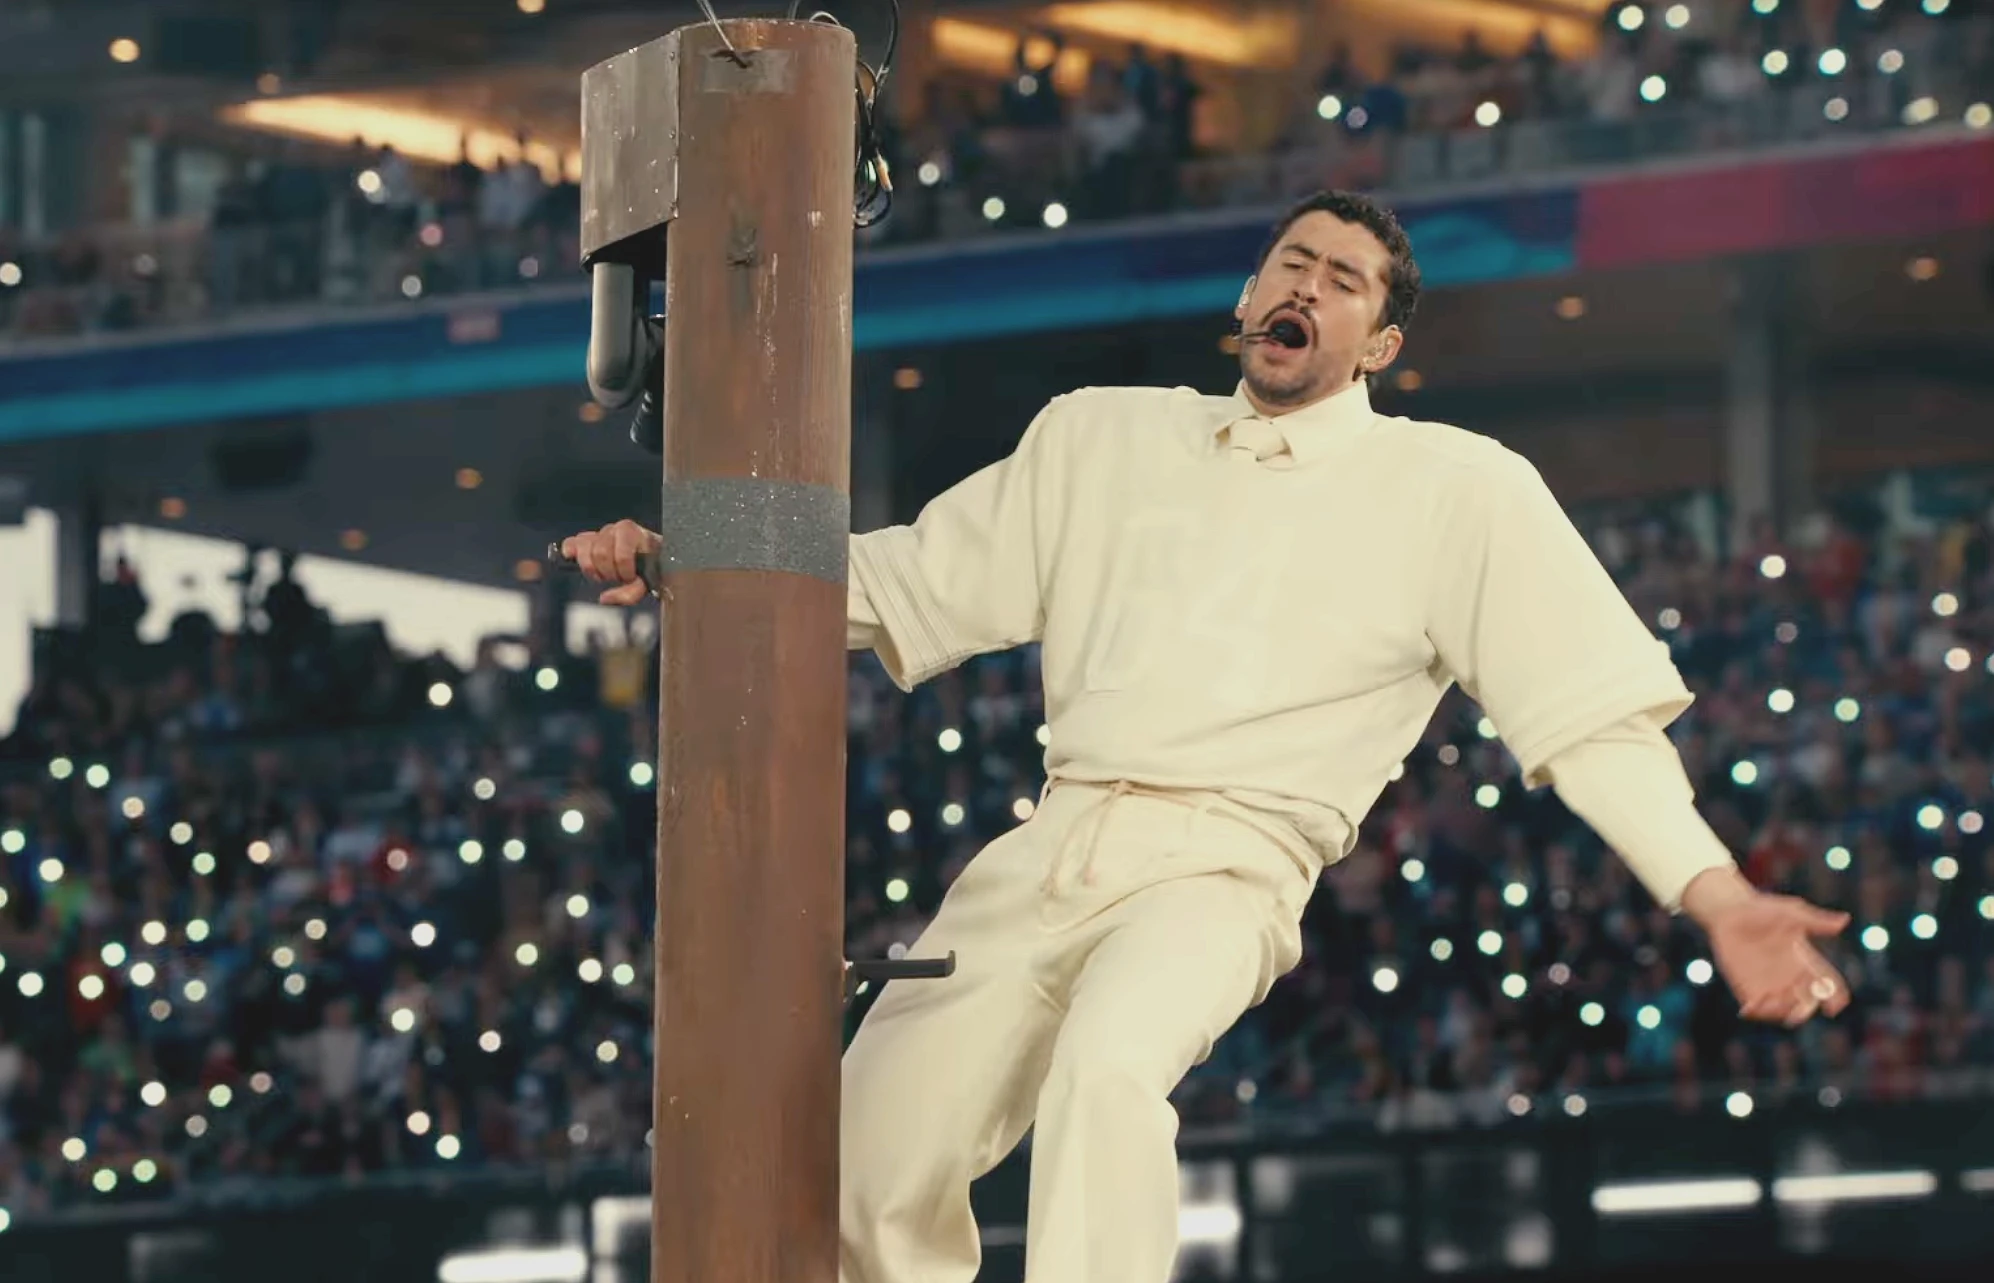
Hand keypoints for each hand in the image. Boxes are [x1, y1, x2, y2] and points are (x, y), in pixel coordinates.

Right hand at [559, 519, 660, 605]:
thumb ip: (632, 592)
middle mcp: (616, 529)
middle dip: (608, 572)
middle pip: (600, 553)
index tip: (632, 578)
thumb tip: (603, 598)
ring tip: (603, 574)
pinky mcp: (587, 539)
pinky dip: (570, 551)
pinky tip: (574, 559)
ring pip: (584, 548)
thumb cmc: (652, 567)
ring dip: (593, 568)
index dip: (624, 572)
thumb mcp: (650, 581)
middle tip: (617, 577)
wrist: (652, 556)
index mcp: (634, 533)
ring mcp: (600, 532)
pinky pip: (572, 542)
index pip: (621, 556)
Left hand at [1681, 867, 1850, 1026]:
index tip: (1836, 1005)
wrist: (1728, 911)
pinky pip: (1757, 1008)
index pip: (1828, 982)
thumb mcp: (1791, 913)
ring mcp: (1770, 983)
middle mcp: (1791, 975)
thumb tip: (1845, 920)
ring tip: (1773, 1004)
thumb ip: (1816, 921)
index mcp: (1805, 959)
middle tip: (1799, 1012)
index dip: (1836, 995)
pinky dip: (1757, 1011)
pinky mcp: (1748, 986)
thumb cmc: (1762, 909)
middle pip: (1807, 1002)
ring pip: (1784, 1008)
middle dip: (1806, 1010)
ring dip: (1781, 1011)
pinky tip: (1750, 1008)